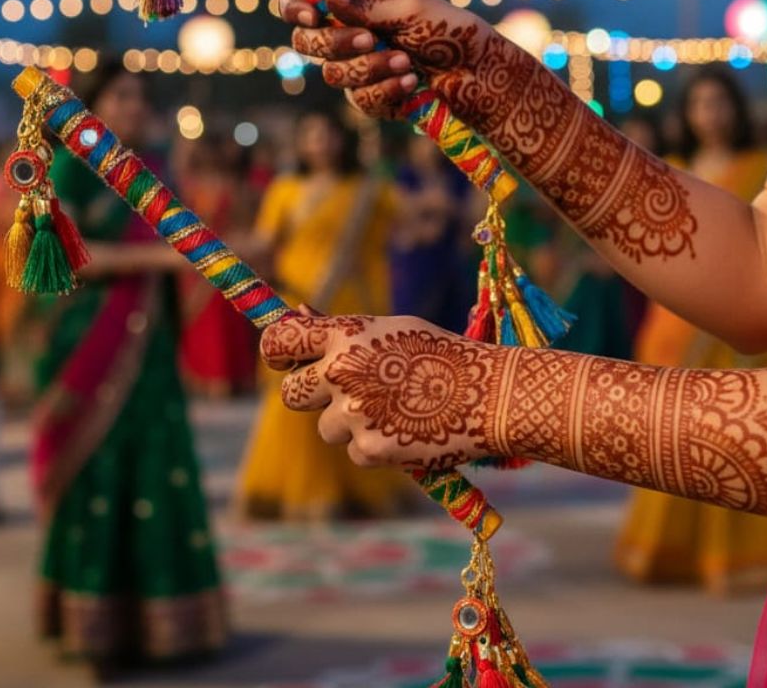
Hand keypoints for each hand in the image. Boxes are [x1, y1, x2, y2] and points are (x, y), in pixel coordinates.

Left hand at [259, 314, 504, 468]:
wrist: (490, 396)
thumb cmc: (441, 354)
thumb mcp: (390, 329)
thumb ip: (343, 332)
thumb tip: (297, 316)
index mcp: (346, 335)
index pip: (280, 340)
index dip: (275, 352)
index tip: (283, 359)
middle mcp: (343, 372)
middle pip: (291, 395)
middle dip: (310, 396)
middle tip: (344, 392)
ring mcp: (355, 414)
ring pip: (327, 427)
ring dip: (350, 423)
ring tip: (395, 409)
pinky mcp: (370, 450)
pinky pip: (355, 450)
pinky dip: (375, 446)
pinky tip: (407, 430)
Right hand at [281, 0, 498, 120]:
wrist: (477, 74)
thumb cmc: (449, 32)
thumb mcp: (410, 10)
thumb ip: (364, 7)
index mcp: (354, 2)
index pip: (302, 0)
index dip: (294, 6)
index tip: (310, 15)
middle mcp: (348, 34)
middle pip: (306, 42)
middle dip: (335, 43)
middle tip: (370, 40)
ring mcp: (357, 68)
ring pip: (332, 75)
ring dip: (370, 68)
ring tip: (407, 62)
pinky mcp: (371, 98)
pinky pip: (359, 99)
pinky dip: (386, 90)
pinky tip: (412, 82)